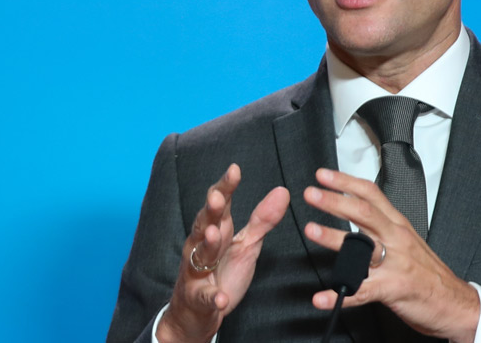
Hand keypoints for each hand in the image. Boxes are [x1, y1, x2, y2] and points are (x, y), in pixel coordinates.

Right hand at [157, 164, 289, 342]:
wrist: (198, 311)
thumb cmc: (222, 270)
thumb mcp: (246, 244)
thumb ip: (263, 220)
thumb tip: (282, 191)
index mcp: (217, 230)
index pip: (220, 204)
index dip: (226, 187)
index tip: (235, 169)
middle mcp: (202, 246)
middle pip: (204, 223)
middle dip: (211, 211)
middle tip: (218, 198)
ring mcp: (197, 271)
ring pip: (200, 255)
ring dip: (207, 245)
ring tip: (215, 234)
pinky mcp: (199, 298)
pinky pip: (205, 297)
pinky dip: (212, 297)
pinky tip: (221, 297)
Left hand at [303, 168, 479, 342]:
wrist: (455, 303)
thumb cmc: (428, 272)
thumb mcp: (408, 241)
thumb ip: (382, 226)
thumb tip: (354, 212)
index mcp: (398, 224)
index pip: (371, 194)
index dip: (346, 182)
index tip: (324, 175)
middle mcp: (396, 239)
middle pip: (364, 212)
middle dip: (335, 200)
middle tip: (312, 193)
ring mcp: (395, 264)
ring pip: (362, 246)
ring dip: (333, 237)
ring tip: (312, 230)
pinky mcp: (393, 289)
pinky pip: (362, 291)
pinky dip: (340, 295)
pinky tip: (323, 297)